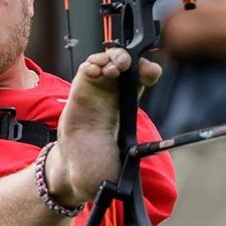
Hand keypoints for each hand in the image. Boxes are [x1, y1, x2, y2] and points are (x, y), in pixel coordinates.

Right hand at [45, 48, 161, 204]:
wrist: (76, 167)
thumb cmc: (100, 163)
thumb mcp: (124, 161)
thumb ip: (135, 158)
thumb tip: (144, 165)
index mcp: (128, 106)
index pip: (143, 79)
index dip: (148, 72)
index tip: (150, 74)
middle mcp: (115, 95)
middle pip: (128, 64)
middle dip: (130, 58)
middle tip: (126, 66)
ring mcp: (97, 90)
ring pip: (108, 61)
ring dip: (112, 58)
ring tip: (111, 69)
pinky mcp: (79, 89)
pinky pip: (88, 68)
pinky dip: (92, 64)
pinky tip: (94, 72)